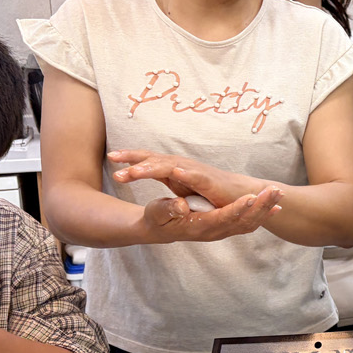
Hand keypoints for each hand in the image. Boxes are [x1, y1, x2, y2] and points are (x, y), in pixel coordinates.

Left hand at [107, 150, 250, 207]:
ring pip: (169, 166)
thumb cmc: (211, 192)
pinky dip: (185, 174)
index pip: (148, 159)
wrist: (241, 195)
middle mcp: (182, 166)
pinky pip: (195, 177)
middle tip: (113, 158)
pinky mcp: (210, 182)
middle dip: (133, 159)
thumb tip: (138, 174)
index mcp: (173, 168)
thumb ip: (162, 180)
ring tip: (134, 171)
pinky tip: (174, 172)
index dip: (130, 157)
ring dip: (152, 167)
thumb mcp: (180, 186)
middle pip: (154, 159)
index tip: (111, 157)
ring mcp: (195, 172)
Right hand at [139, 188, 281, 243]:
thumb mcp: (156, 212)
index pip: (222, 218)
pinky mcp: (225, 229)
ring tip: (279, 194)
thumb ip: (168, 209)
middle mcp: (214, 232)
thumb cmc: (157, 218)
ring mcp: (221, 232)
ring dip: (265, 209)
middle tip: (275, 191)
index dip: (237, 208)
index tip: (251, 197)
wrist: (160, 230)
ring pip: (249, 223)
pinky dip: (262, 216)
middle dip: (260, 206)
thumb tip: (180, 206)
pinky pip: (248, 224)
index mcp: (199, 226)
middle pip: (242, 221)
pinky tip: (275, 207)